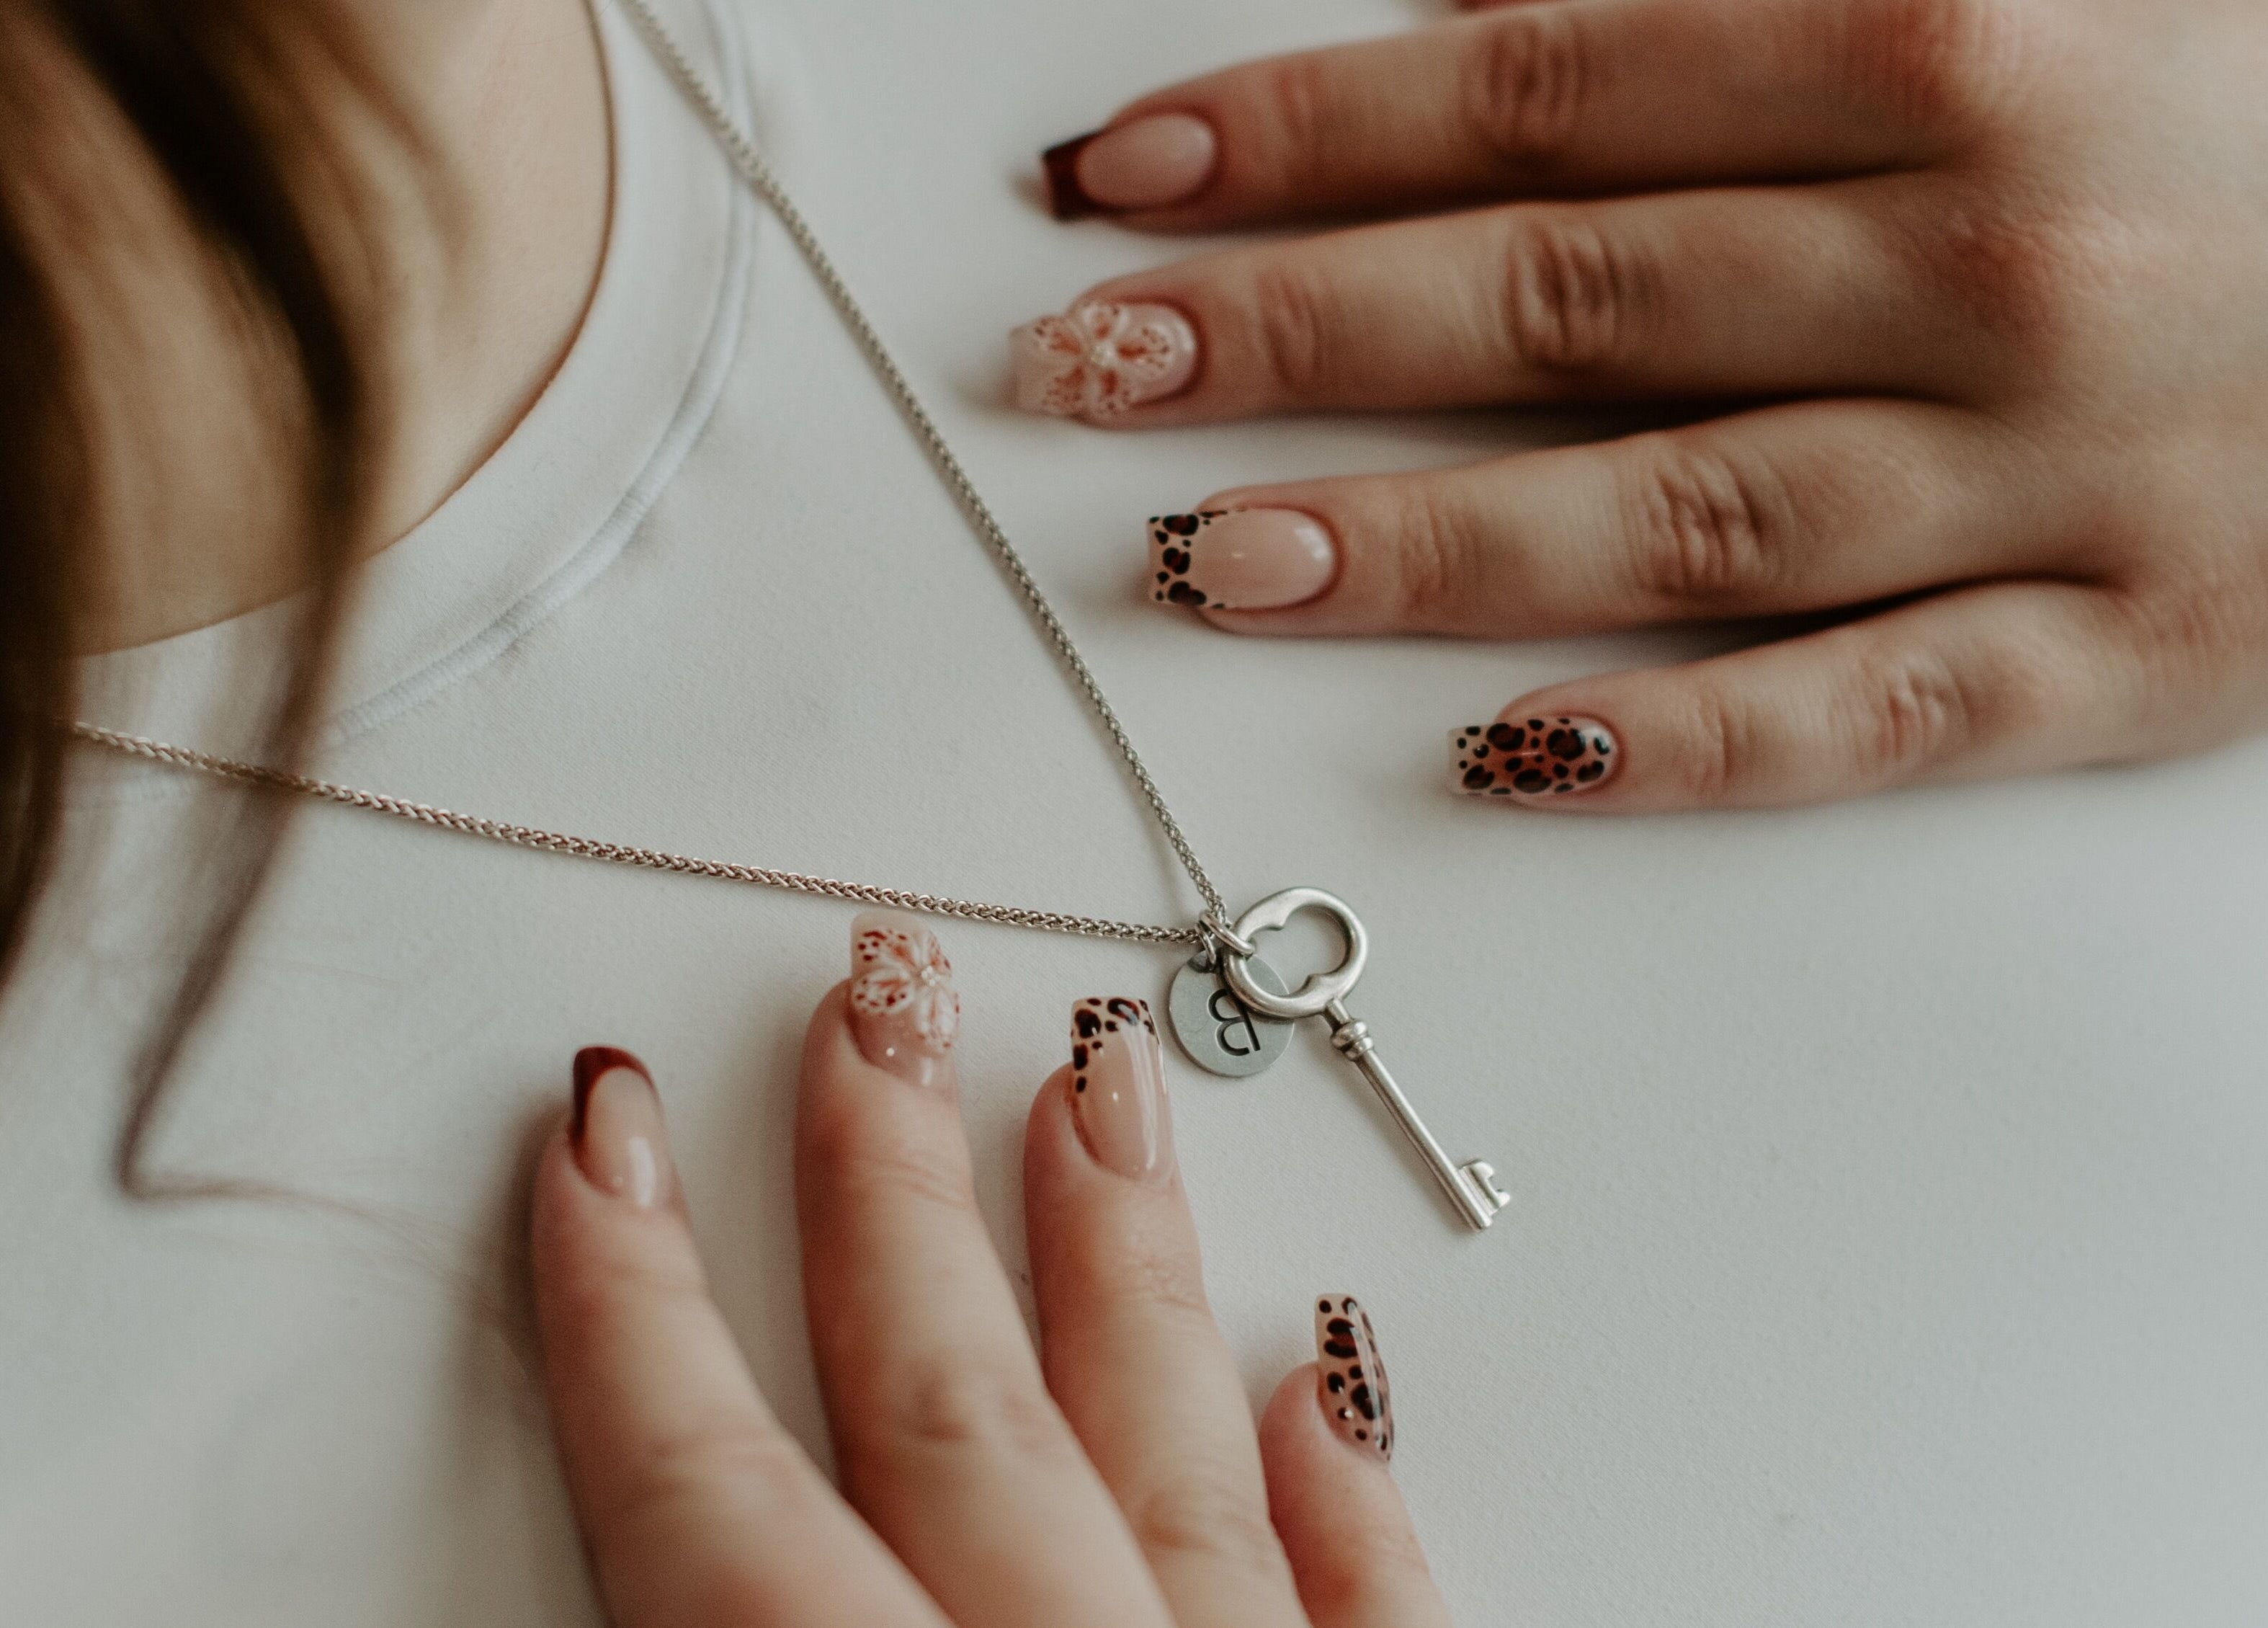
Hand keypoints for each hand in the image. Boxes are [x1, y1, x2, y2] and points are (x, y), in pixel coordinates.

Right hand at [528, 914, 1447, 1626]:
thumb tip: (637, 1579)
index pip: (720, 1513)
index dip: (638, 1319)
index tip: (602, 1141)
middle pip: (952, 1412)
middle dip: (888, 1193)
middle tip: (871, 1008)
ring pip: (1168, 1457)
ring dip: (1116, 1262)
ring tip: (1093, 1087)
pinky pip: (1382, 1619)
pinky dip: (1346, 1506)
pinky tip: (1325, 1383)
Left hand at [1013, 0, 2267, 809]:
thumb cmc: (2230, 116)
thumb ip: (1736, 15)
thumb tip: (1471, 40)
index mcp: (1952, 46)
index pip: (1543, 91)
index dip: (1305, 134)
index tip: (1125, 178)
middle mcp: (1985, 261)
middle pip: (1568, 296)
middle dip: (1297, 331)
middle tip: (1095, 366)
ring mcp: (2055, 474)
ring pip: (1680, 517)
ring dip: (1425, 544)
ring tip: (1215, 561)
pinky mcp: (2128, 653)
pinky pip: (1872, 713)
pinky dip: (1688, 742)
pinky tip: (1512, 757)